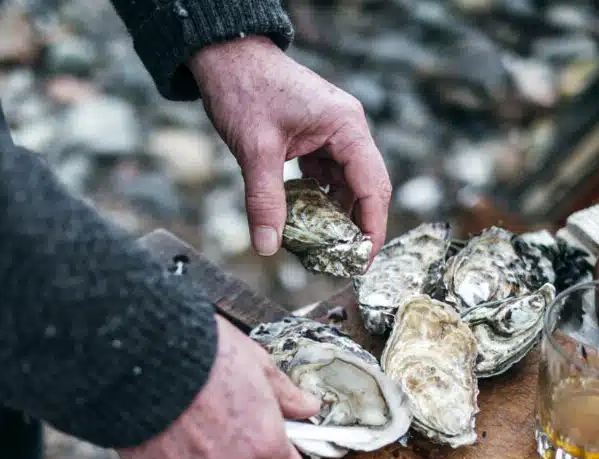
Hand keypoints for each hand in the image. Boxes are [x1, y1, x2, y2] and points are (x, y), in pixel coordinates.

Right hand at [116, 315, 321, 458]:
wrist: (143, 349)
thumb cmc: (204, 349)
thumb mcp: (256, 362)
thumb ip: (284, 393)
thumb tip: (307, 406)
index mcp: (263, 443)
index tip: (284, 457)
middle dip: (239, 448)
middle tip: (223, 411)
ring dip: (201, 449)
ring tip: (186, 409)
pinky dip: (167, 449)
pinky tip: (162, 417)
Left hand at [187, 36, 391, 257]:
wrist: (225, 57)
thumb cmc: (245, 89)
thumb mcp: (255, 150)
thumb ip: (264, 199)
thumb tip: (267, 246)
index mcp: (346, 127)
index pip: (373, 185)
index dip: (372, 226)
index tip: (363, 260)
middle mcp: (347, 130)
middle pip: (364, 188)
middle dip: (355, 226)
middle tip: (344, 262)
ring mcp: (331, 134)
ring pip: (343, 185)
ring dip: (334, 215)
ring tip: (323, 249)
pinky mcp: (313, 138)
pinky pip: (324, 177)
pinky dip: (316, 200)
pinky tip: (303, 222)